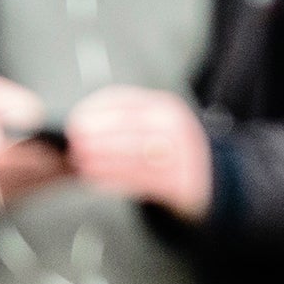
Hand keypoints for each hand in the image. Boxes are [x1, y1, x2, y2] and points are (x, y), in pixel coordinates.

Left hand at [66, 86, 212, 221]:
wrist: (210, 178)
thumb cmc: (167, 148)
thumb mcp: (151, 124)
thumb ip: (121, 119)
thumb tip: (78, 123)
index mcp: (164, 105)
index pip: (124, 100)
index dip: (94, 110)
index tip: (74, 119)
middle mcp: (176, 125)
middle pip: (128, 126)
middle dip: (96, 134)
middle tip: (73, 142)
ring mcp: (183, 153)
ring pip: (134, 154)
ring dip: (102, 159)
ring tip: (80, 162)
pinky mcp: (184, 182)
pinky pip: (143, 180)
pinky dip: (115, 179)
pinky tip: (96, 179)